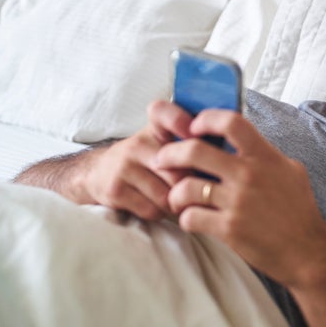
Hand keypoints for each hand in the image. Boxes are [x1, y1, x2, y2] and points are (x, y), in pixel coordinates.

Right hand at [79, 100, 193, 219]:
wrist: (97, 173)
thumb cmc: (146, 159)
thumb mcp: (163, 141)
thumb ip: (191, 142)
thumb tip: (228, 153)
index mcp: (153, 128)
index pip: (164, 113)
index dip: (181, 121)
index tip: (194, 135)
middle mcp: (137, 143)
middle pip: (178, 169)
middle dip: (190, 184)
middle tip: (193, 189)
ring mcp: (123, 166)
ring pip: (167, 194)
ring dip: (175, 203)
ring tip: (173, 198)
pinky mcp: (115, 190)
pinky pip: (151, 209)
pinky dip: (159, 213)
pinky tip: (155, 205)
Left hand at [162, 109, 325, 286]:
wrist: (307, 251)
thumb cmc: (299, 210)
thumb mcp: (290, 170)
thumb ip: (265, 154)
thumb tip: (241, 141)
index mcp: (264, 156)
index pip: (231, 122)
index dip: (205, 119)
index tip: (192, 127)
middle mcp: (249, 175)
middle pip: (195, 151)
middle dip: (170, 154)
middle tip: (162, 160)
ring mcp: (238, 202)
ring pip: (186, 187)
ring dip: (174, 193)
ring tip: (176, 199)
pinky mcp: (229, 229)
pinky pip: (191, 217)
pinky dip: (185, 218)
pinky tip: (192, 220)